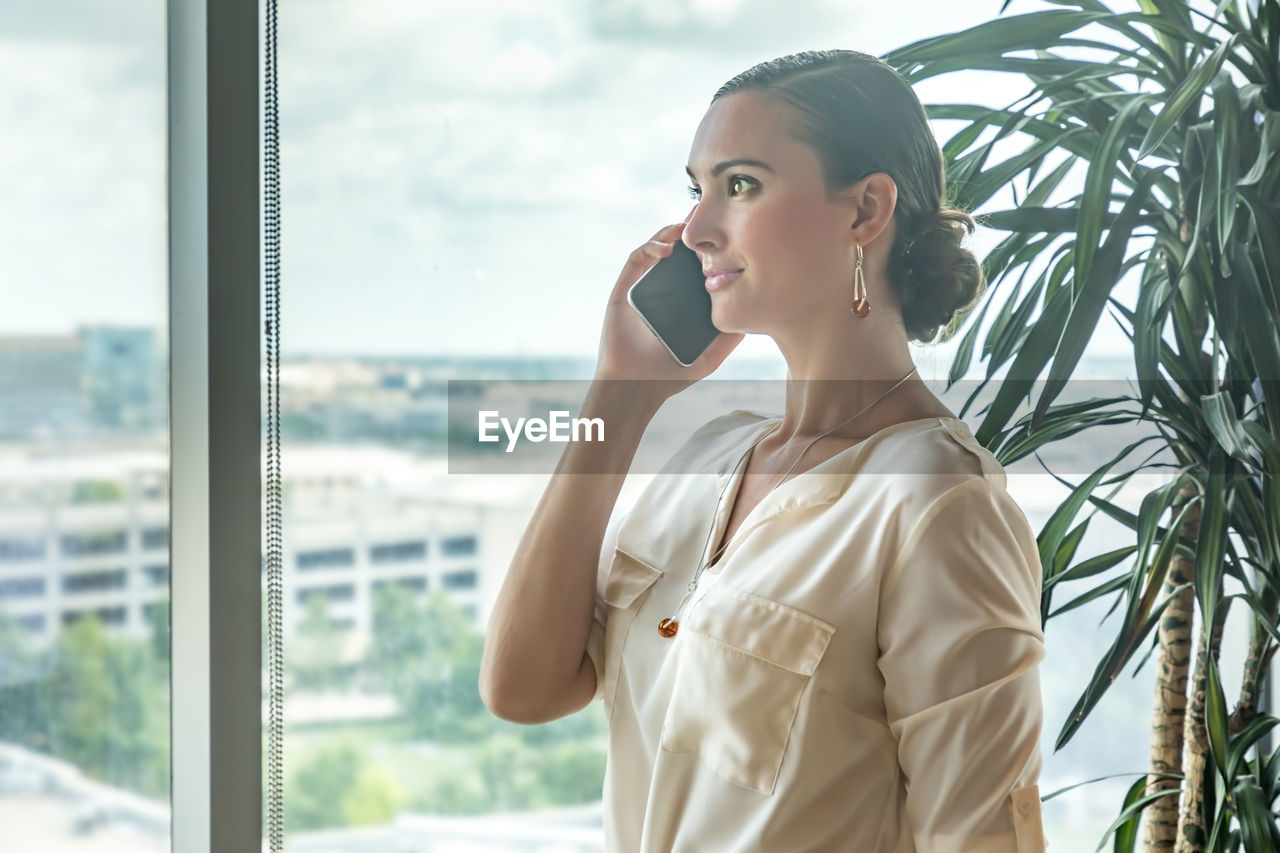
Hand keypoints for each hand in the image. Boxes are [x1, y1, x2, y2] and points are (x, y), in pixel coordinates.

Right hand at [592, 208, 744, 398]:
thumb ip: (730, 338)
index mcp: (685, 299)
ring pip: (659, 247)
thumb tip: (756, 316)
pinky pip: (638, 258)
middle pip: (680, 250)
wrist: (635, 385)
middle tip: (709, 210)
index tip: (729, 230)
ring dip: (672, 232)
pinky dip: (651, 246)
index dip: (712, 247)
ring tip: (688, 226)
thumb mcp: (711, 356)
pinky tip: (667, 249)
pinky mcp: (626, 287)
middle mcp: (665, 288)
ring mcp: (645, 285)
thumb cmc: (670, 375)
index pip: (699, 265)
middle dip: (693, 230)